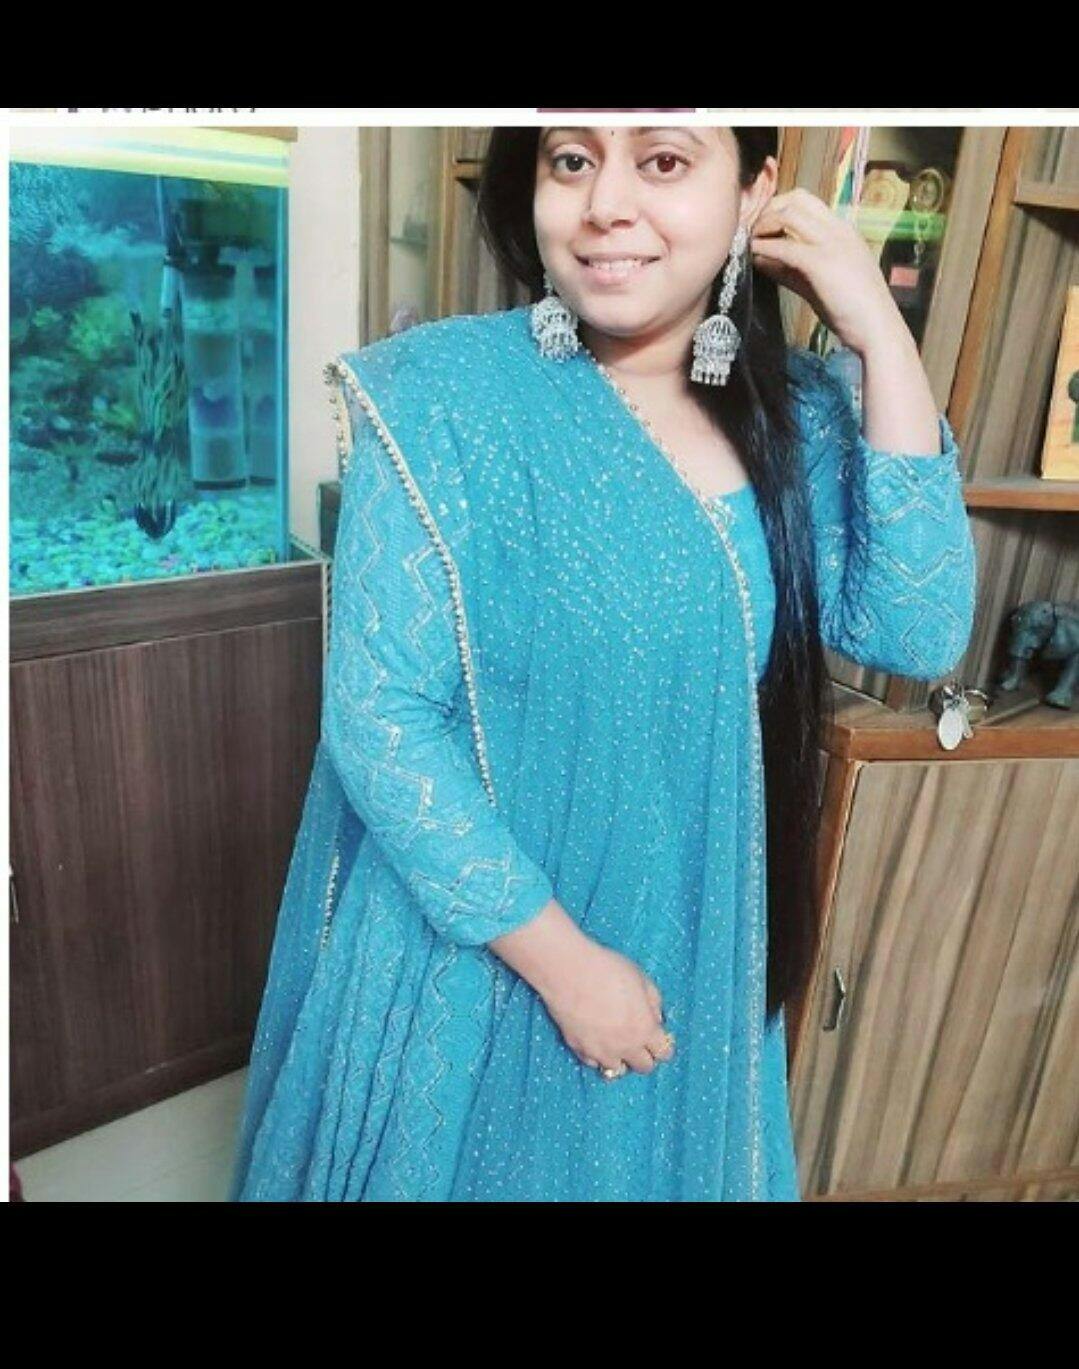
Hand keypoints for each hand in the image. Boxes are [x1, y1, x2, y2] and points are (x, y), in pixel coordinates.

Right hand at [537, 939, 672, 1076]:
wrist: (568, 973)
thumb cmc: (607, 970)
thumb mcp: (641, 979)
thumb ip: (654, 1002)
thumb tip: (655, 1018)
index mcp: (645, 1029)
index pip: (664, 1053)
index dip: (663, 1046)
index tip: (658, 1038)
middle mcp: (626, 1047)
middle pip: (644, 1067)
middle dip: (645, 1056)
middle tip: (639, 1042)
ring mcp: (601, 1051)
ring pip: (617, 1070)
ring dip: (621, 1059)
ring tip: (616, 1044)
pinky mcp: (579, 1049)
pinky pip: (593, 1063)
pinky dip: (597, 1056)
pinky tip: (596, 1041)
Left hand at [748, 187, 906, 356]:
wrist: (877, 328)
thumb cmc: (852, 310)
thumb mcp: (820, 282)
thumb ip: (792, 269)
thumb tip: (762, 259)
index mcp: (842, 231)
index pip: (805, 201)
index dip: (778, 208)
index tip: (762, 227)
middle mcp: (838, 229)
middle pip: (796, 198)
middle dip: (768, 210)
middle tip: (752, 232)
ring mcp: (831, 243)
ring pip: (788, 214)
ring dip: (763, 226)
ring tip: (749, 243)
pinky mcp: (821, 262)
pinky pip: (785, 246)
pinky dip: (764, 248)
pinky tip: (753, 257)